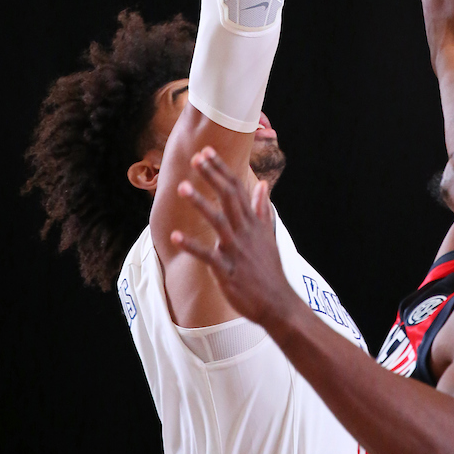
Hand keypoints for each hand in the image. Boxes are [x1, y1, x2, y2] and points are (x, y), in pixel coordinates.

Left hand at [171, 147, 295, 327]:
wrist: (277, 302)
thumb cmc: (269, 269)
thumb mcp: (268, 234)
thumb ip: (262, 209)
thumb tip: (263, 185)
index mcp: (252, 222)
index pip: (237, 188)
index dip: (221, 169)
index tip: (207, 151)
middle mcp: (245, 231)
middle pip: (228, 197)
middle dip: (212, 175)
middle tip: (196, 156)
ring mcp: (236, 249)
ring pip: (218, 221)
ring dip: (200, 203)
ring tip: (182, 187)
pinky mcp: (227, 270)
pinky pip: (208, 255)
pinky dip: (192, 245)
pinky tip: (176, 236)